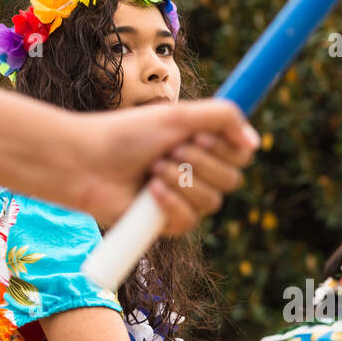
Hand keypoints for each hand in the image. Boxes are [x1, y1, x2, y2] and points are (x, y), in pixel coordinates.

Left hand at [70, 99, 259, 230]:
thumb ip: (222, 118)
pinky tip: (148, 192)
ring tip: (152, 169)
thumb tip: (255, 141)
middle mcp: (198, 173)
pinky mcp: (167, 224)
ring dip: (181, 181)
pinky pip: (189, 221)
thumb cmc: (127, 135)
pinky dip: (170, 203)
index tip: (199, 137)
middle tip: (167, 151)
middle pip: (232, 180)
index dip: (226, 148)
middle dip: (199, 164)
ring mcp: (184, 200)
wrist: (86, 161)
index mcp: (203, 145)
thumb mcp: (178, 116)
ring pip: (212, 202)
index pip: (241, 154)